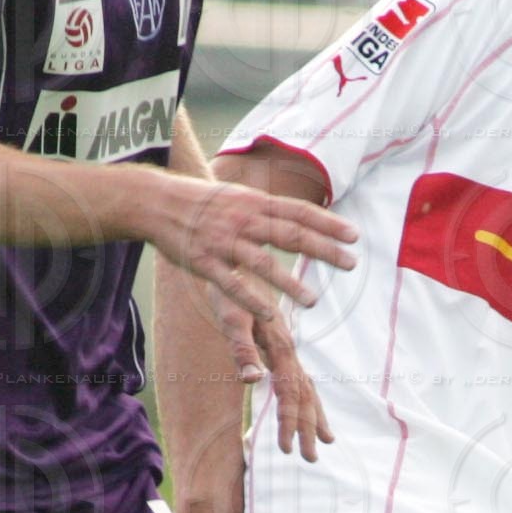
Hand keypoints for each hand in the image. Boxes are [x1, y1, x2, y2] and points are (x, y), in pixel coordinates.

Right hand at [149, 173, 355, 324]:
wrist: (157, 202)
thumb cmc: (201, 202)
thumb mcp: (238, 196)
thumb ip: (266, 209)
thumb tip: (298, 215)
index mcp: (255, 202)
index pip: (299, 212)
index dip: (328, 224)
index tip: (354, 235)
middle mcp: (243, 220)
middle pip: (290, 235)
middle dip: (323, 250)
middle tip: (350, 263)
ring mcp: (223, 242)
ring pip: (262, 264)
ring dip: (289, 283)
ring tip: (313, 300)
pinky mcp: (204, 262)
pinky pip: (231, 284)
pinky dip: (251, 300)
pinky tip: (269, 316)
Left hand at [202, 291, 333, 462]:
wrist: (236, 265)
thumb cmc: (231, 292)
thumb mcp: (232, 318)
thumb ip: (243, 350)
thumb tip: (254, 380)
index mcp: (281, 347)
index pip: (291, 393)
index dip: (291, 422)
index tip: (289, 449)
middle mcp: (289, 352)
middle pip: (305, 396)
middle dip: (308, 429)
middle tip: (310, 459)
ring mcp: (288, 351)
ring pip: (308, 390)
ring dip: (315, 418)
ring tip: (326, 443)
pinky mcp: (282, 349)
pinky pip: (300, 381)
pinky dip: (308, 400)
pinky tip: (311, 411)